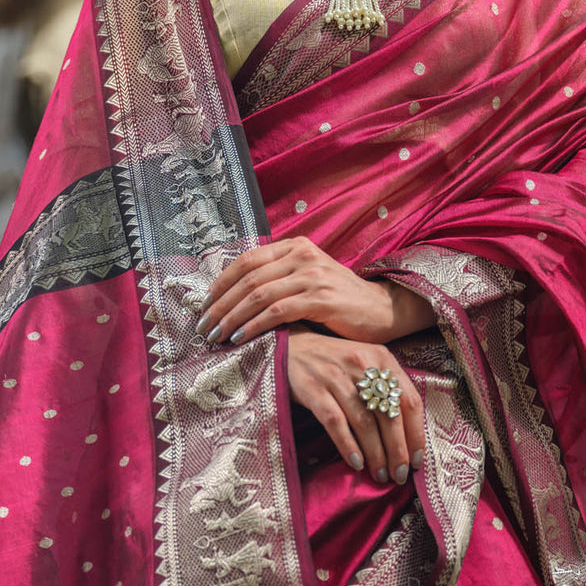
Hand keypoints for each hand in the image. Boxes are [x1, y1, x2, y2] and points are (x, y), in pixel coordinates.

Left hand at [197, 236, 432, 346]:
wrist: (383, 310)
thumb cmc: (340, 302)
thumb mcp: (307, 281)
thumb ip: (278, 280)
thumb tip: (233, 298)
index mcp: (295, 247)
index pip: (246, 260)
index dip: (220, 284)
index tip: (203, 306)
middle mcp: (302, 255)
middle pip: (247, 278)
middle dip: (220, 304)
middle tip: (202, 326)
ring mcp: (312, 276)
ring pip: (257, 295)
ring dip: (231, 318)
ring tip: (216, 336)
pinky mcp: (321, 299)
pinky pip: (277, 312)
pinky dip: (254, 326)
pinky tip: (240, 338)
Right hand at [286, 328, 424, 485]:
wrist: (290, 345)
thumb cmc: (334, 361)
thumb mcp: (365, 363)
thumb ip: (385, 387)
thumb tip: (405, 436)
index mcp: (382, 358)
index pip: (409, 401)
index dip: (416, 434)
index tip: (417, 460)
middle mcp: (362, 364)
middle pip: (389, 415)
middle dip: (397, 451)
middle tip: (399, 476)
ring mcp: (336, 376)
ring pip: (364, 422)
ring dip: (375, 454)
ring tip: (380, 475)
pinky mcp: (312, 388)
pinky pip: (335, 422)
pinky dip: (348, 445)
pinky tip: (356, 463)